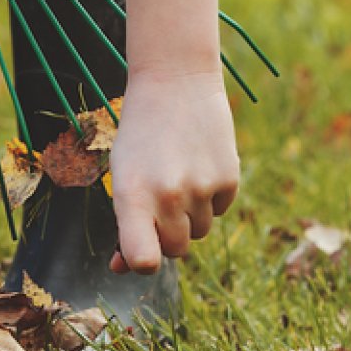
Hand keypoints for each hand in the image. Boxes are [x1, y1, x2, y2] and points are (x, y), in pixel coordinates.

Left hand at [107, 69, 239, 273]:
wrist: (177, 83)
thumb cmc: (141, 135)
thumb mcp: (123, 174)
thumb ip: (124, 222)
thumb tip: (121, 268)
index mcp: (132, 195)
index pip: (143, 259)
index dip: (141, 264)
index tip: (140, 254)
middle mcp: (168, 196)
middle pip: (175, 250)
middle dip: (167, 234)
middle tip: (159, 197)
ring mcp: (202, 188)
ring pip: (199, 232)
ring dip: (189, 215)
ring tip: (179, 172)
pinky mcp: (229, 179)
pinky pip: (219, 210)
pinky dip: (210, 196)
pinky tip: (198, 163)